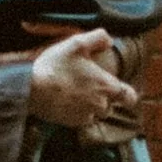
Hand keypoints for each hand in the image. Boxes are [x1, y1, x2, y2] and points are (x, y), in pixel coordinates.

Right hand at [18, 28, 138, 143]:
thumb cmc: (56, 66)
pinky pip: (81, 119)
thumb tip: (110, 41)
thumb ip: (98, 38)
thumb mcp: (77, 43)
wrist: (32, 89)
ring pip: (96, 113)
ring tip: (76, 93)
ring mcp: (86, 116)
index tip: (121, 90)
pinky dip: (77, 112)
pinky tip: (66, 101)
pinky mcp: (72, 123)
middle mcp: (100, 105)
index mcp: (106, 86)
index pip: (129, 96)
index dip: (127, 94)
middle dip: (103, 97)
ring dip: (90, 106)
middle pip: (111, 105)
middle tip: (88, 86)